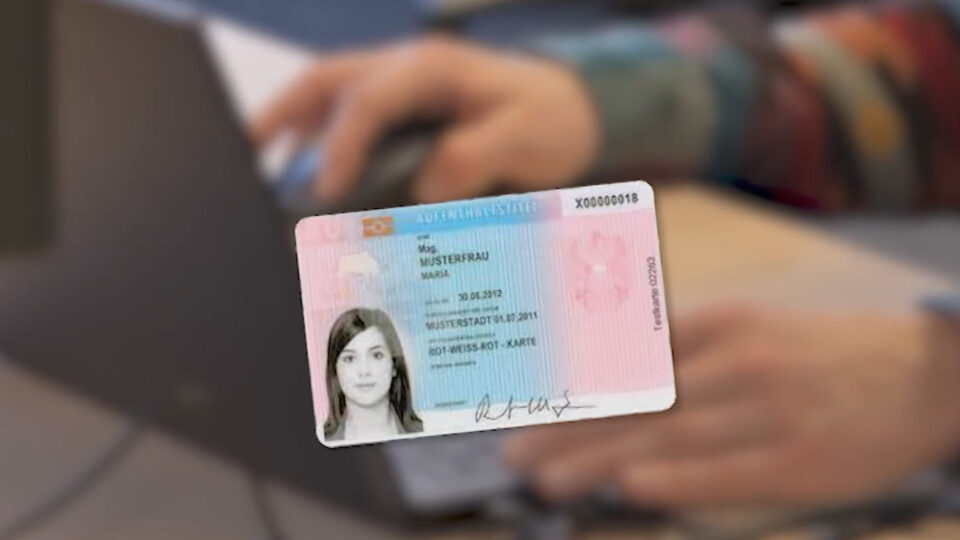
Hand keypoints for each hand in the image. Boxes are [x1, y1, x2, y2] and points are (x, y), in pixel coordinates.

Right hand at [252, 35, 599, 202]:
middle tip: (243, 153)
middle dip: (281, 114)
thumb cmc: (549, 119)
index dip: (342, 145)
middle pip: (327, 80)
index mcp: (434, 70)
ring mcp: (400, 85)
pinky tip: (305, 172)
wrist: (569, 109)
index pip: (371, 101)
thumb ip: (477, 156)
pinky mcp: (402, 107)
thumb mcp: (527, 136)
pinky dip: (318, 138)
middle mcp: (407, 70)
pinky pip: (346, 114)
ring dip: (291, 126)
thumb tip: (425, 184)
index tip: (326, 191)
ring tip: (259, 167)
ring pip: (328, 94)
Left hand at [502, 304, 959, 508]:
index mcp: (719, 324)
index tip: (522, 408)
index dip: (571, 387)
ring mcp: (769, 408)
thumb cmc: (815, 356)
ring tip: (547, 479)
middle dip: (567, 428)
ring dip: (599, 459)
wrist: (920, 374)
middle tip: (514, 453)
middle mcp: (737, 360)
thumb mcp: (748, 332)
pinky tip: (630, 488)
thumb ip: (681, 353)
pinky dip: (676, 480)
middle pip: (635, 399)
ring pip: (669, 435)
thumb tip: (607, 378)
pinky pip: (727, 471)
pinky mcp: (800, 457)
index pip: (627, 359)